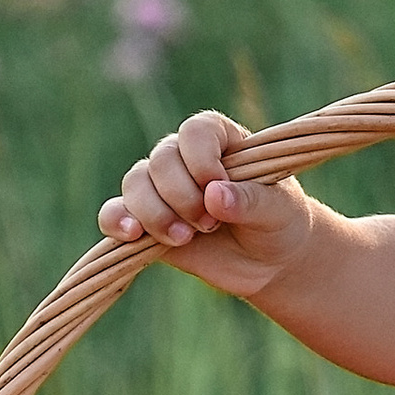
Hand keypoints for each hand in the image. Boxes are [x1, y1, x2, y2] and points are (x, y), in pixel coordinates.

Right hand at [99, 112, 314, 297]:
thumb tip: (214, 195)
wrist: (270, 262)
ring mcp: (162, 189)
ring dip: (155, 213)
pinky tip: (132, 236)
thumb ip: (250, 201)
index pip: (196, 132)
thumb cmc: (279, 223)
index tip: (218, 187)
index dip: (201, 160)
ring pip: (135, 184)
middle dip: (182, 196)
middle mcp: (186, 158)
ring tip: (185, 237)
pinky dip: (117, 221)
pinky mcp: (146, 221)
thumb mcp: (278, 210)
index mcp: (221, 140)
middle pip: (161, 160)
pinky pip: (114, 213)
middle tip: (210, 224)